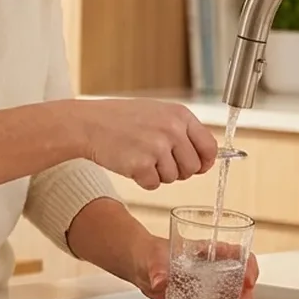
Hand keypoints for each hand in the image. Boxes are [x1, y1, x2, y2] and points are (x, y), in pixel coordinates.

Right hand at [70, 99, 216, 189]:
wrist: (89, 124)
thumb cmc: (122, 119)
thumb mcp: (158, 113)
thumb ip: (182, 131)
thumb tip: (207, 158)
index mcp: (180, 115)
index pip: (210, 146)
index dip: (204, 161)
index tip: (198, 167)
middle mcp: (172, 129)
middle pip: (193, 168)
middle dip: (178, 171)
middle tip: (157, 161)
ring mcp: (157, 147)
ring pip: (173, 178)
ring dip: (158, 174)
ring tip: (140, 157)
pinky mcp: (141, 164)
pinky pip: (154, 185)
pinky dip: (142, 180)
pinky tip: (130, 163)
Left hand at [136, 236, 260, 298]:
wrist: (142, 268)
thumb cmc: (153, 253)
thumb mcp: (154, 258)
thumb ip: (158, 269)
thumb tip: (159, 281)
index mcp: (209, 251)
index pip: (238, 254)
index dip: (248, 266)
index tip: (247, 280)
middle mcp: (214, 267)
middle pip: (240, 278)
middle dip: (246, 294)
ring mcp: (210, 285)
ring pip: (234, 296)